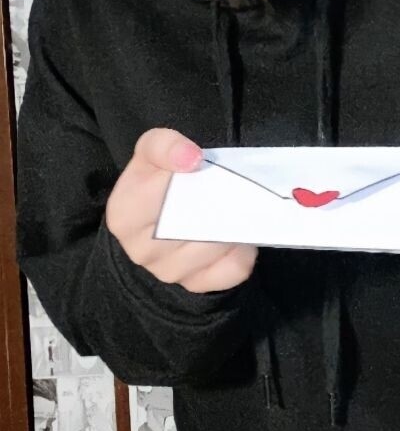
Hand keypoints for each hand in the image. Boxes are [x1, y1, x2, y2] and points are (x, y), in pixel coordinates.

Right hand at [105, 128, 257, 293]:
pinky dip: (242, 250)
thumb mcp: (149, 152)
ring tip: (236, 207)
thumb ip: (162, 146)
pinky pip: (232, 269)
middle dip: (217, 202)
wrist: (154, 220)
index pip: (160, 196)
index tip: (200, 163)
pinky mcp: (197, 284)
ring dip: (234, 224)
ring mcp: (170, 273)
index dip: (185, 178)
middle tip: (231, 186)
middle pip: (193, 224)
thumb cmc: (154, 181)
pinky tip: (238, 233)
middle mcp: (142, 251)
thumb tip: (190, 158)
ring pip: (216, 246)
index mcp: (124, 217)